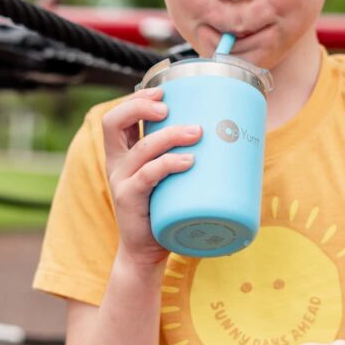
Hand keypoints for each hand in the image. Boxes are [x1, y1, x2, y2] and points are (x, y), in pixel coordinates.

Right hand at [101, 87, 201, 267]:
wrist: (147, 252)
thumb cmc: (163, 209)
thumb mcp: (167, 177)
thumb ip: (182, 155)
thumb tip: (231, 134)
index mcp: (122, 153)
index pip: (116, 117)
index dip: (135, 99)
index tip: (162, 92)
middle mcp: (116, 164)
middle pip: (114, 122)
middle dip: (140, 107)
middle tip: (169, 107)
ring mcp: (121, 181)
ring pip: (142, 148)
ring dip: (170, 135)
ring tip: (196, 132)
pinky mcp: (129, 200)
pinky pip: (148, 176)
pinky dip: (169, 164)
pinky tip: (188, 161)